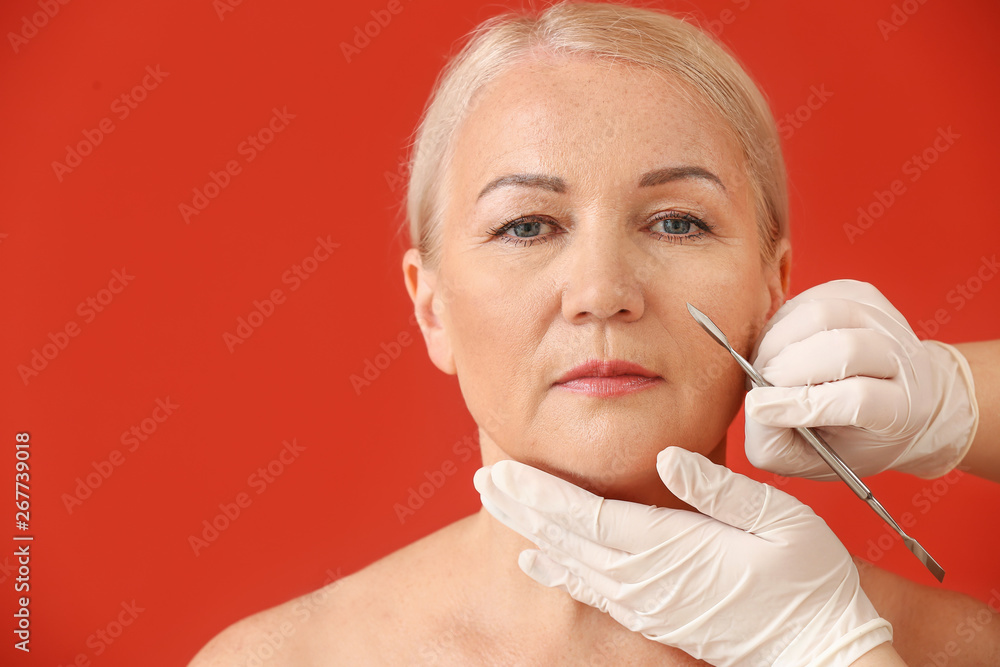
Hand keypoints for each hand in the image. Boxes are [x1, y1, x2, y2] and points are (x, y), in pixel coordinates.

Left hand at [474, 447, 891, 666]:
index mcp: (672, 548)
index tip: (503, 472)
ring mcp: (646, 602)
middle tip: (482, 479)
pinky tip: (536, 559)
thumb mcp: (779, 520)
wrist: (819, 652)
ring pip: (572, 564)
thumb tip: (668, 457)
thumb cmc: (807, 580)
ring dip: (531, 532)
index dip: (541, 494)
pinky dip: (557, 571)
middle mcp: (647, 578)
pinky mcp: (653, 616)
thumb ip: (719, 491)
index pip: (588, 516)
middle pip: (567, 539)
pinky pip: (591, 591)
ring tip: (498, 507)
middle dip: (522, 508)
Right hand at [746, 279, 978, 479]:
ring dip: (779, 340)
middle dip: (785, 367)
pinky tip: (783, 345)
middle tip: (762, 385)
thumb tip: (756, 405)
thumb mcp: (812, 459)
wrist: (892, 397)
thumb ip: (776, 442)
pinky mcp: (861, 293)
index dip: (803, 403)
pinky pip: (812, 297)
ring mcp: (885, 319)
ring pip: (824, 314)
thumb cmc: (850, 436)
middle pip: (843, 349)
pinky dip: (784, 322)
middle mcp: (904, 359)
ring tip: (767, 365)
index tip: (759, 407)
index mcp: (903, 410)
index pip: (857, 399)